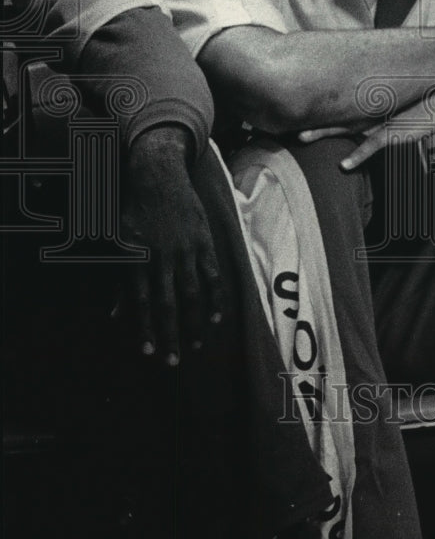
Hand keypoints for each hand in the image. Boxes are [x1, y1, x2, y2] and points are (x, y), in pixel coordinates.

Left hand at [121, 126, 224, 364]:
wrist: (157, 176)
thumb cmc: (132, 210)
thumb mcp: (117, 242)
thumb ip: (120, 281)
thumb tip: (115, 315)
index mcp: (138, 260)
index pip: (142, 303)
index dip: (146, 330)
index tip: (150, 353)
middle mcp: (162, 259)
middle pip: (168, 305)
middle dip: (171, 335)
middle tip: (175, 362)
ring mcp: (185, 251)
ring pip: (192, 294)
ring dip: (194, 323)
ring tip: (197, 345)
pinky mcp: (203, 243)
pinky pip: (211, 275)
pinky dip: (214, 297)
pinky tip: (215, 318)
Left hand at [299, 81, 434, 170]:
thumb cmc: (425, 102)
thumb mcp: (398, 103)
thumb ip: (382, 106)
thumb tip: (371, 110)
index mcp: (368, 103)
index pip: (336, 105)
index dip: (315, 108)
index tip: (294, 109)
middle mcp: (369, 110)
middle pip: (332, 113)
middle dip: (308, 117)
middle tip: (284, 120)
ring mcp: (379, 121)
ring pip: (343, 128)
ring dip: (322, 134)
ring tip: (300, 140)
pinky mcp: (393, 133)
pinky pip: (371, 146)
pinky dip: (357, 157)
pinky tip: (344, 166)